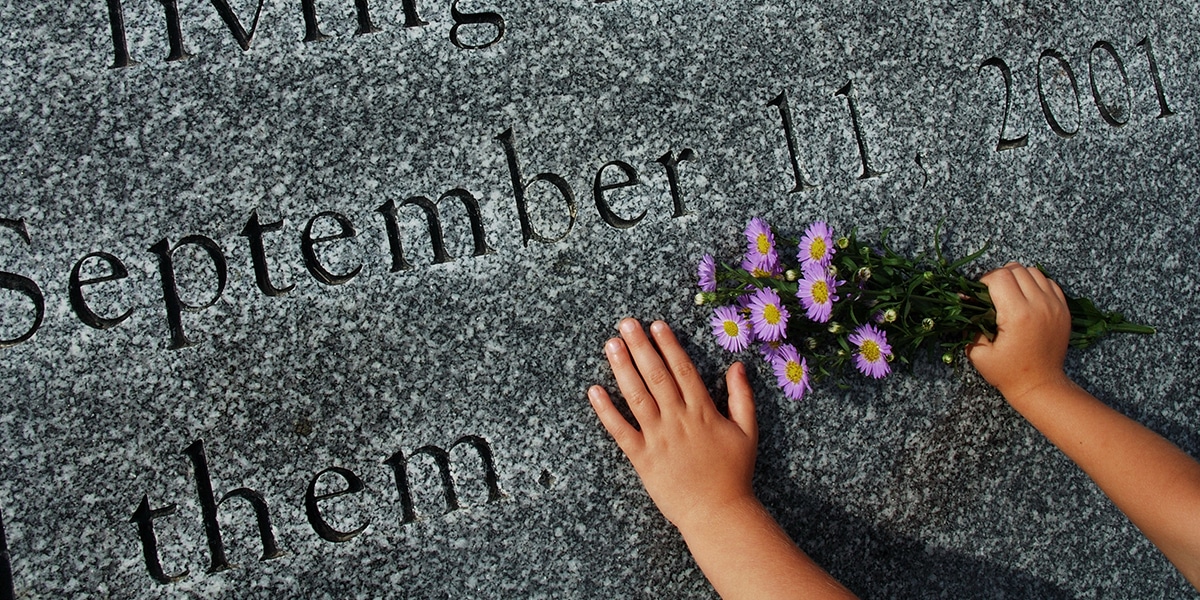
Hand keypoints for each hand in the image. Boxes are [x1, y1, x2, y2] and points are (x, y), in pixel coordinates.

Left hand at [588, 318, 757, 531]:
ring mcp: (659, 438)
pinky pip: (621, 430)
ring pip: (637, 396)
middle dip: (640, 347)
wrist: (718, 514)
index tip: (656, 325)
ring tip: (611, 345)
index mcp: (703, 411)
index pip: (682, 369)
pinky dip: (606, 410)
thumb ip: (742, 397)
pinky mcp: (643, 459)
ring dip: (622, 368)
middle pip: (656, 375)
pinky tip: (594, 390)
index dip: (668, 345)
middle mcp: (679, 420)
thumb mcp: (748, 431)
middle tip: (626, 324)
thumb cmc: (734, 474)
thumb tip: (737, 365)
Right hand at [966, 263, 1071, 402]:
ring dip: (1018, 278)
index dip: (984, 281)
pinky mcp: (1063, 309)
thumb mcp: (979, 353)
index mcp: (1018, 315)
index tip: (980, 295)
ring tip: (1010, 294)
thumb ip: (969, 326)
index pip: (999, 277)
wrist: (1041, 385)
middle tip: (992, 294)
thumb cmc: (1009, 373)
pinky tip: (1027, 298)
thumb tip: (964, 302)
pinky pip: (1049, 282)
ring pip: (1033, 272)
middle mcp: (1039, 305)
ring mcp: (1055, 306)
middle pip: (1016, 269)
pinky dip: (1035, 284)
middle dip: (1000, 277)